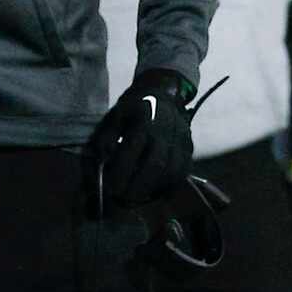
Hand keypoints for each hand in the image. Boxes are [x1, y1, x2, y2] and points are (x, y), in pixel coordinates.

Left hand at [83, 67, 193, 213]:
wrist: (164, 94)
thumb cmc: (135, 107)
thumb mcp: (116, 114)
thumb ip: (107, 136)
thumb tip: (102, 159)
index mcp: (145, 118)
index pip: (133, 148)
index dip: (121, 170)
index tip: (110, 187)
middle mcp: (166, 129)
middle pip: (156, 163)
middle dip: (138, 185)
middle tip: (123, 197)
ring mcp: (181, 139)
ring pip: (172, 171)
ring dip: (153, 188)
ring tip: (136, 196)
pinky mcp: (189, 148)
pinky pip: (182, 172)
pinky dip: (168, 186)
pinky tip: (154, 191)